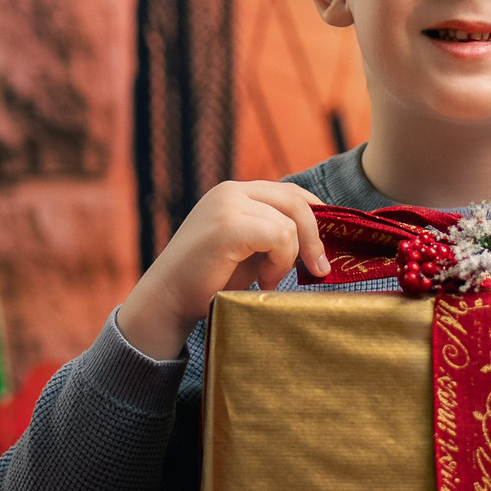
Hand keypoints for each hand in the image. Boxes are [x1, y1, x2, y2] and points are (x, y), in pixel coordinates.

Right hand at [117, 181, 330, 359]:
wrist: (168, 300)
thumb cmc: (209, 280)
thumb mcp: (249, 249)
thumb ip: (275, 233)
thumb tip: (322, 235)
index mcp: (235, 192)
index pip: (290, 192)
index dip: (315, 217)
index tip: (322, 248)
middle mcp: (231, 191)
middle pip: (296, 201)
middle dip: (315, 237)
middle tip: (318, 270)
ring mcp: (227, 204)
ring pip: (290, 223)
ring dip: (289, 259)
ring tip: (268, 281)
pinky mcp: (228, 225)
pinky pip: (280, 237)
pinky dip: (280, 263)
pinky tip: (264, 282)